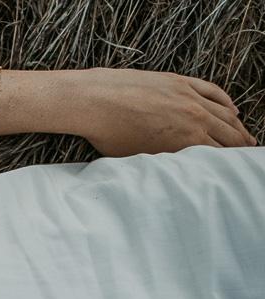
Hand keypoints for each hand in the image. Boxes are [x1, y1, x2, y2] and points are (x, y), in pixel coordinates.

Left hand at [66, 67, 255, 155]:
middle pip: (228, 134)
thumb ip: (161, 162)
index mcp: (186, 141)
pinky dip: (226, 102)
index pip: (218, 154)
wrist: (95, 101)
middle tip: (248, 154)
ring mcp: (190, 97)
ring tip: (246, 137)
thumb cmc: (108, 134)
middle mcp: (195, 118)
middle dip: (240, 146)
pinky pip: (213, 92)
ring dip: (237, 127)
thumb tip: (171, 171)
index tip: (234, 170)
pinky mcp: (181, 82)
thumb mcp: (137, 159)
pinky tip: (233, 110)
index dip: (228, 163)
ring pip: (224, 113)